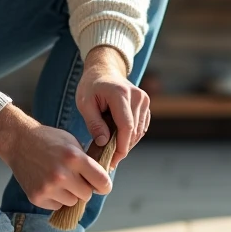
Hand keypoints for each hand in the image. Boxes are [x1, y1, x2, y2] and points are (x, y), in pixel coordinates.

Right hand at [0, 104, 111, 209]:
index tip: (102, 186)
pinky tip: (48, 184)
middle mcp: (62, 175)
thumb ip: (87, 162)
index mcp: (75, 158)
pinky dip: (56, 198)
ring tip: (59, 179)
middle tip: (75, 178)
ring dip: (69, 194)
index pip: (102, 182)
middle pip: (87, 195)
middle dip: (84, 188)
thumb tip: (102, 181)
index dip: (104, 185)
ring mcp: (48, 188)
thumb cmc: (48, 140)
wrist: (18, 141)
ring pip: (72, 202)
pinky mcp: (37, 197)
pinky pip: (57, 206)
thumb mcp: (72, 142)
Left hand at [76, 46, 150, 169]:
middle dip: (122, 148)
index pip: (126, 126)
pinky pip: (141, 127)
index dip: (121, 146)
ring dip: (126, 143)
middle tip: (108, 160)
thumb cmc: (91, 86)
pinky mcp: (146, 104)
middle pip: (133, 131)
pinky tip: (118, 139)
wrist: (104, 71)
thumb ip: (94, 123)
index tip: (112, 161)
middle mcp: (137, 96)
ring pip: (139, 131)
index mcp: (120, 94)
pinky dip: (131, 136)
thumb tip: (104, 142)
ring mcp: (144, 100)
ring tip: (111, 150)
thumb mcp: (84, 103)